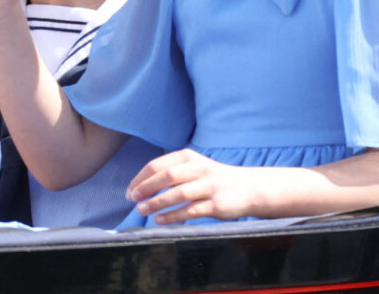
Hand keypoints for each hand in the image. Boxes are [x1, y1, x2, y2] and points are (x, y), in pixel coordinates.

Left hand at [128, 149, 256, 223]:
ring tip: (142, 210)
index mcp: (189, 157)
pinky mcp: (216, 204)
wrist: (249, 188)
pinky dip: (173, 216)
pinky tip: (160, 220)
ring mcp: (209, 186)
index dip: (141, 178)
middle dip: (146, 188)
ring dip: (157, 203)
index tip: (130, 190)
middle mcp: (199, 169)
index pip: (158, 165)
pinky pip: (190, 210)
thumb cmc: (215, 179)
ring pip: (178, 193)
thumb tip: (143, 186)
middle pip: (167, 176)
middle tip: (133, 199)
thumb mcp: (195, 167)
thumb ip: (173, 173)